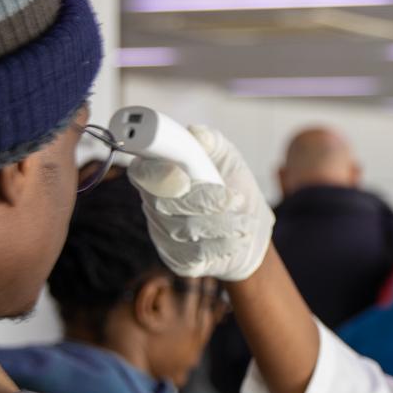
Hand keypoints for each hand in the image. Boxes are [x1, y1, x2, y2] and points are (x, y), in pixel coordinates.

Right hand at [129, 126, 274, 281]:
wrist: (251, 232)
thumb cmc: (234, 188)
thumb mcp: (229, 158)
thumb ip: (212, 142)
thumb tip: (197, 134)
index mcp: (159, 172)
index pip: (141, 171)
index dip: (157, 175)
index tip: (184, 179)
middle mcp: (153, 203)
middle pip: (164, 203)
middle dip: (204, 201)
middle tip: (235, 199)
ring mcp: (162, 233)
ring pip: (182, 229)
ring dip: (222, 224)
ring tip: (246, 221)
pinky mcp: (176, 258)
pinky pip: (194, 253)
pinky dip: (223, 244)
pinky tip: (238, 237)